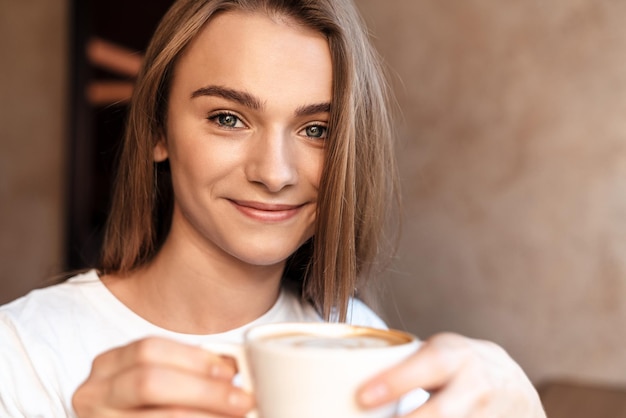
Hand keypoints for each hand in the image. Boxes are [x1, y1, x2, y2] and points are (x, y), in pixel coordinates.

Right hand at [72, 337, 253, 416]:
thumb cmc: (145, 406)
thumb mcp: (157, 383)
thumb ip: (188, 373)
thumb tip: (234, 368)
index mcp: (108, 366)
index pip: (148, 349)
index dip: (193, 359)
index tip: (230, 371)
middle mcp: (93, 394)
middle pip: (149, 382)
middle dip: (203, 391)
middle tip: (242, 401)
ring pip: (158, 417)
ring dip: (203, 417)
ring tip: (237, 416)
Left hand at [357, 333, 545, 416]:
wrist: (514, 388)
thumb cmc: (457, 366)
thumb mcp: (438, 355)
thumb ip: (405, 366)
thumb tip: (342, 381)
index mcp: (455, 355)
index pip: (427, 366)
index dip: (395, 383)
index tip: (362, 398)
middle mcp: (475, 384)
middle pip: (440, 414)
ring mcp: (487, 415)